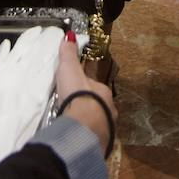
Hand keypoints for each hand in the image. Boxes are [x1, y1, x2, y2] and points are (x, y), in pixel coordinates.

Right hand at [54, 33, 116, 158]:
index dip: (83, 88)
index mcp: (103, 92)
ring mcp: (108, 127)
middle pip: (97, 105)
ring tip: (74, 127)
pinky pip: (94, 138)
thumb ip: (69, 55)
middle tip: (72, 111)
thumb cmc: (78, 95)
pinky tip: (78, 139)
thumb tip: (69, 34)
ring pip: (97, 123)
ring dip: (88, 124)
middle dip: (87, 107)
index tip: (73, 92)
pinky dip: (87, 137)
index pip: (93, 87)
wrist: (83, 127)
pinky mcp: (102, 143)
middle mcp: (110, 109)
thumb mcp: (70, 70)